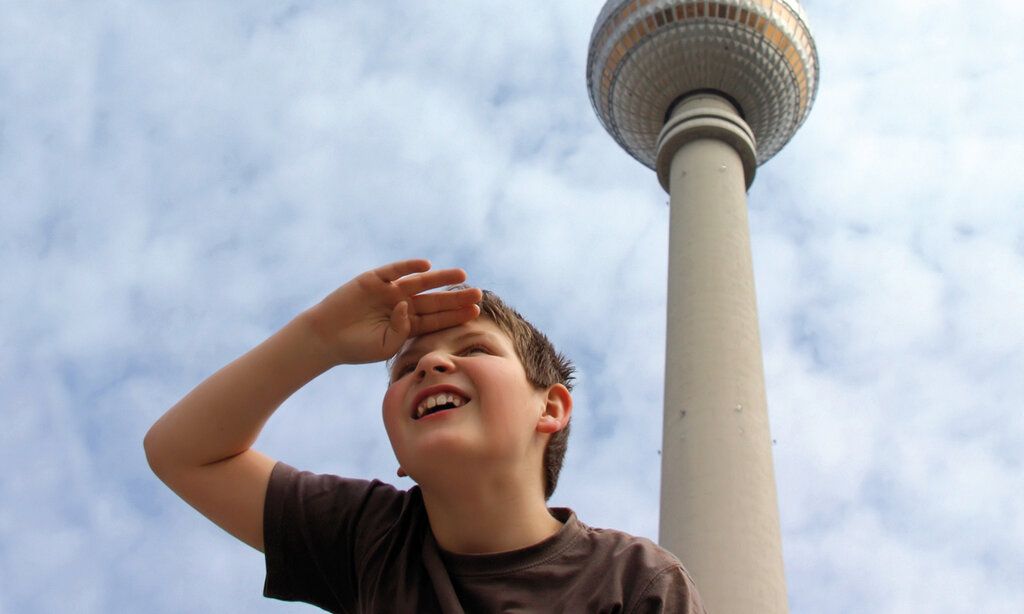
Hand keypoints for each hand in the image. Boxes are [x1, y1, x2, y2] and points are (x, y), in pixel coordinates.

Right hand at [307, 259, 481, 365]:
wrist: (326, 337)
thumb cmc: (357, 347)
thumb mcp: (385, 346)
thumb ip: (401, 331)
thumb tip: (408, 307)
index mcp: (408, 324)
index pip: (437, 318)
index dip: (455, 315)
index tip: (475, 312)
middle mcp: (402, 305)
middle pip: (435, 299)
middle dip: (456, 297)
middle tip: (478, 293)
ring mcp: (389, 291)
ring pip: (420, 282)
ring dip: (440, 278)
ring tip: (461, 274)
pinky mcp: (373, 280)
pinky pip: (394, 271)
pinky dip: (408, 267)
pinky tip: (425, 266)